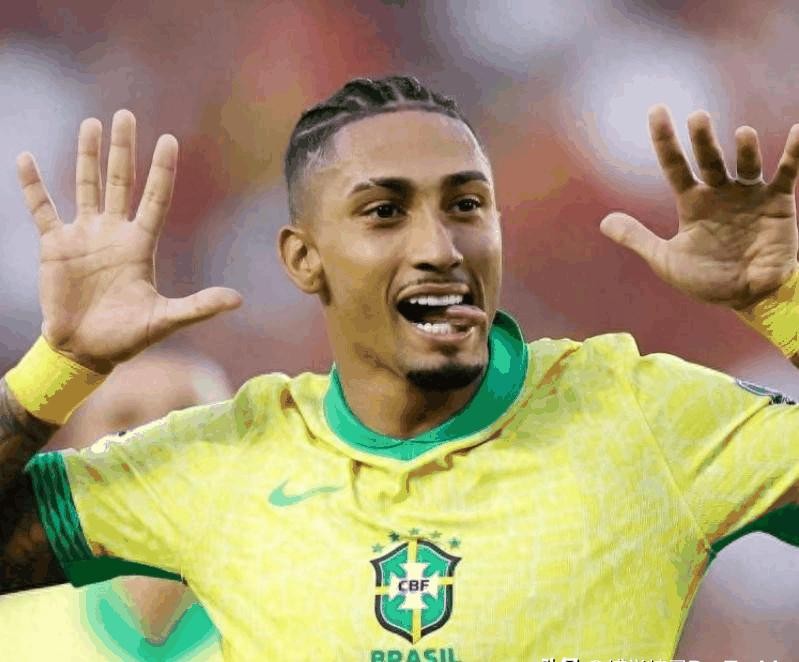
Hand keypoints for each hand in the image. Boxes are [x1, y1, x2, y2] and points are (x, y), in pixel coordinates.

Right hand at [16, 110, 242, 372]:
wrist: (85, 350)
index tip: (169, 140)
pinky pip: (42, 208)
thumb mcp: (165, 320)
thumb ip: (199, 306)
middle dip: (124, 149)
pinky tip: (26, 158)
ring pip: (86, 185)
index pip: (155, 199)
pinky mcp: (54, 246)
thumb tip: (239, 300)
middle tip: (126, 114)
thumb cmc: (127, 337)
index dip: (161, 171)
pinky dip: (33, 185)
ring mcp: (84, 236)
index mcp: (141, 245)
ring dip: (87, 156)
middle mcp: (114, 233)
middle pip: (121, 182)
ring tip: (91, 125)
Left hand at [600, 105, 798, 309]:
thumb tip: (603, 223)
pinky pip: (787, 174)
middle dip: (703, 140)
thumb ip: (637, 238)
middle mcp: (720, 193)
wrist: (748, 299)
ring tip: (742, 133)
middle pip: (709, 160)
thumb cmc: (707, 280)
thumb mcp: (666, 260)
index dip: (665, 140)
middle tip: (698, 118)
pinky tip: (798, 132)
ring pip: (746, 165)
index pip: (674, 165)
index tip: (657, 109)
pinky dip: (794, 153)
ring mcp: (749, 196)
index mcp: (692, 203)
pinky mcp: (778, 203)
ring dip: (745, 149)